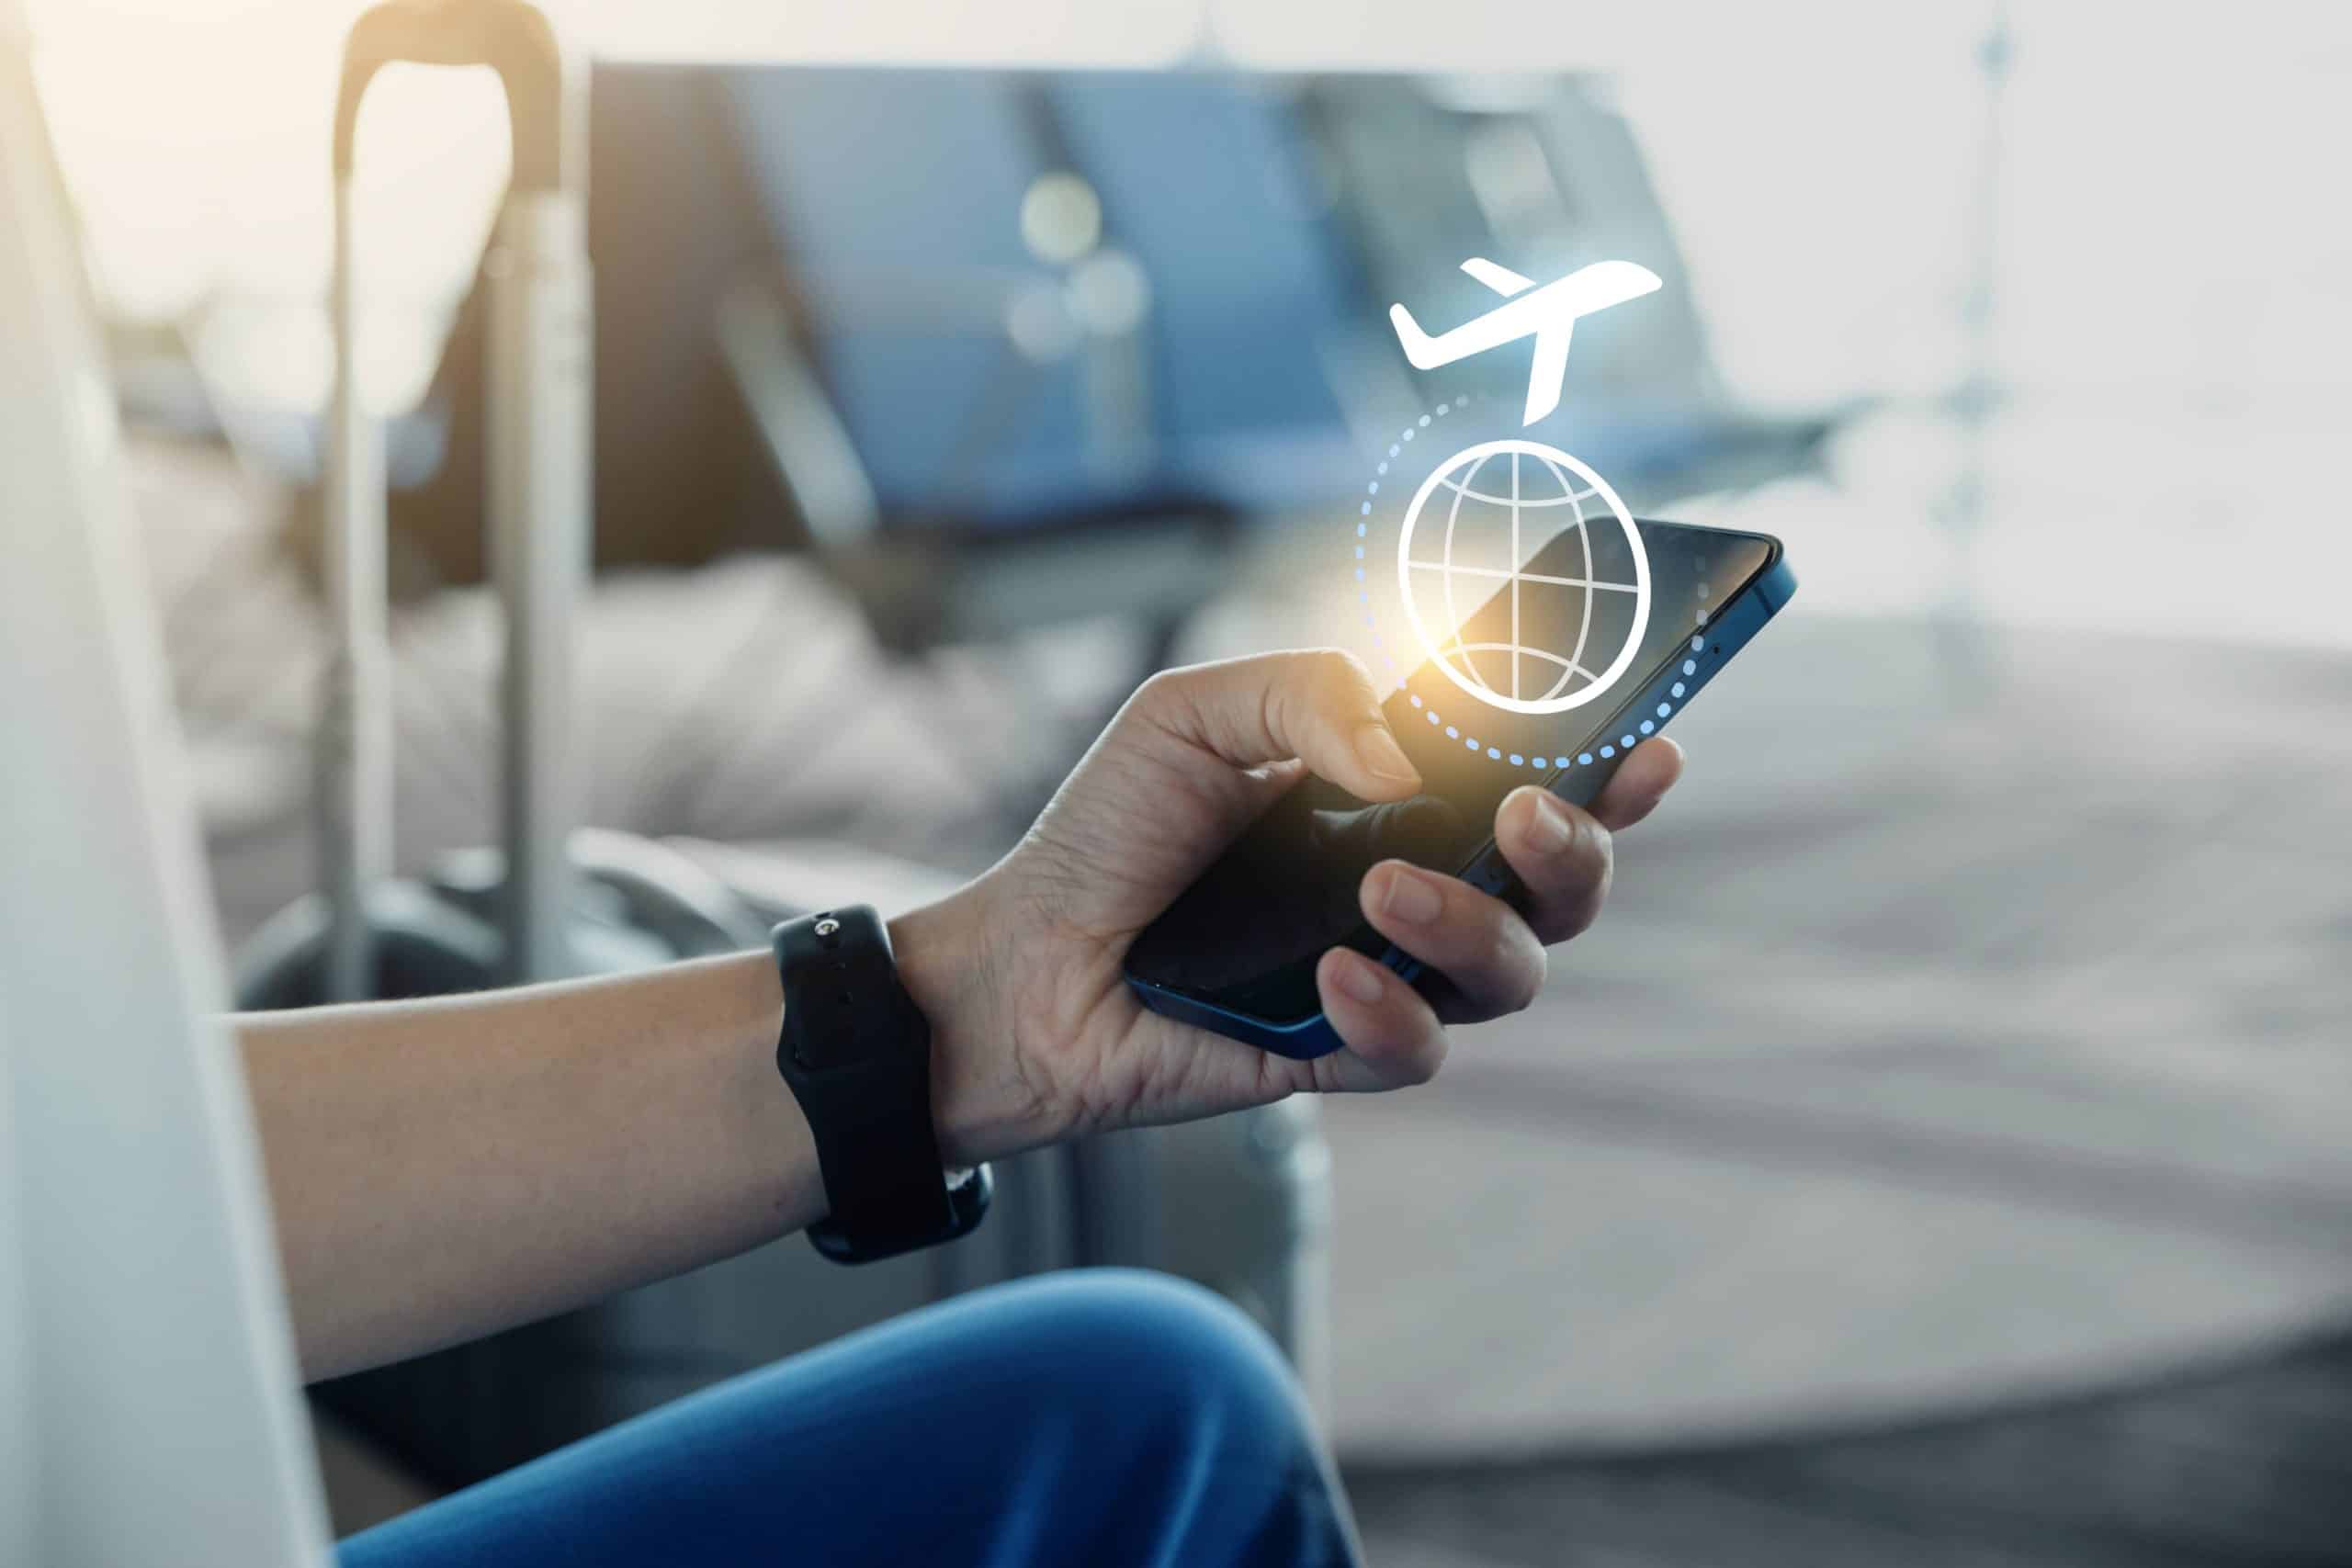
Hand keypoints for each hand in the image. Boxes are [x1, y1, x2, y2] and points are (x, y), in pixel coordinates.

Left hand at [892, 650, 1683, 1164]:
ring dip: (1473, 927)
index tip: (1650, 744)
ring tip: (1381, 892)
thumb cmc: (1111, 831)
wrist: (1023, 960)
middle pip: (1565, 889)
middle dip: (1576, 854)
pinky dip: (1394, 1013)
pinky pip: (1422, 1052)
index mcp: (1402, 800)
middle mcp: (1417, 889)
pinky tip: (1335, 976)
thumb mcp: (1192, 713)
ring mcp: (1389, 976)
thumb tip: (1403, 760)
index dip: (1614, 771)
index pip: (1540, 782)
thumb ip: (1305, 696)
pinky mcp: (1344, 1056)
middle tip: (1532, 818)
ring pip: (1512, 974)